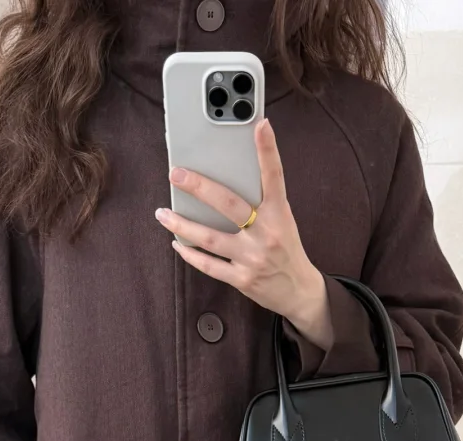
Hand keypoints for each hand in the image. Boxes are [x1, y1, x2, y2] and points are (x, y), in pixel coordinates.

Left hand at [155, 117, 332, 350]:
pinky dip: (190, 254)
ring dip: (182, 225)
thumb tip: (227, 180)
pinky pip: (209, 266)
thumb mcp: (282, 221)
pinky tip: (177, 243)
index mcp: (279, 215)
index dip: (268, 151)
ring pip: (210, 239)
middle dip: (200, 188)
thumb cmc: (286, 250)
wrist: (300, 292)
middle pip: (229, 205)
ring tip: (162, 214)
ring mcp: (252, 258)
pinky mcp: (242, 279)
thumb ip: (260, 203)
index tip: (261, 125)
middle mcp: (266, 234)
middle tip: (176, 174)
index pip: (274, 177)